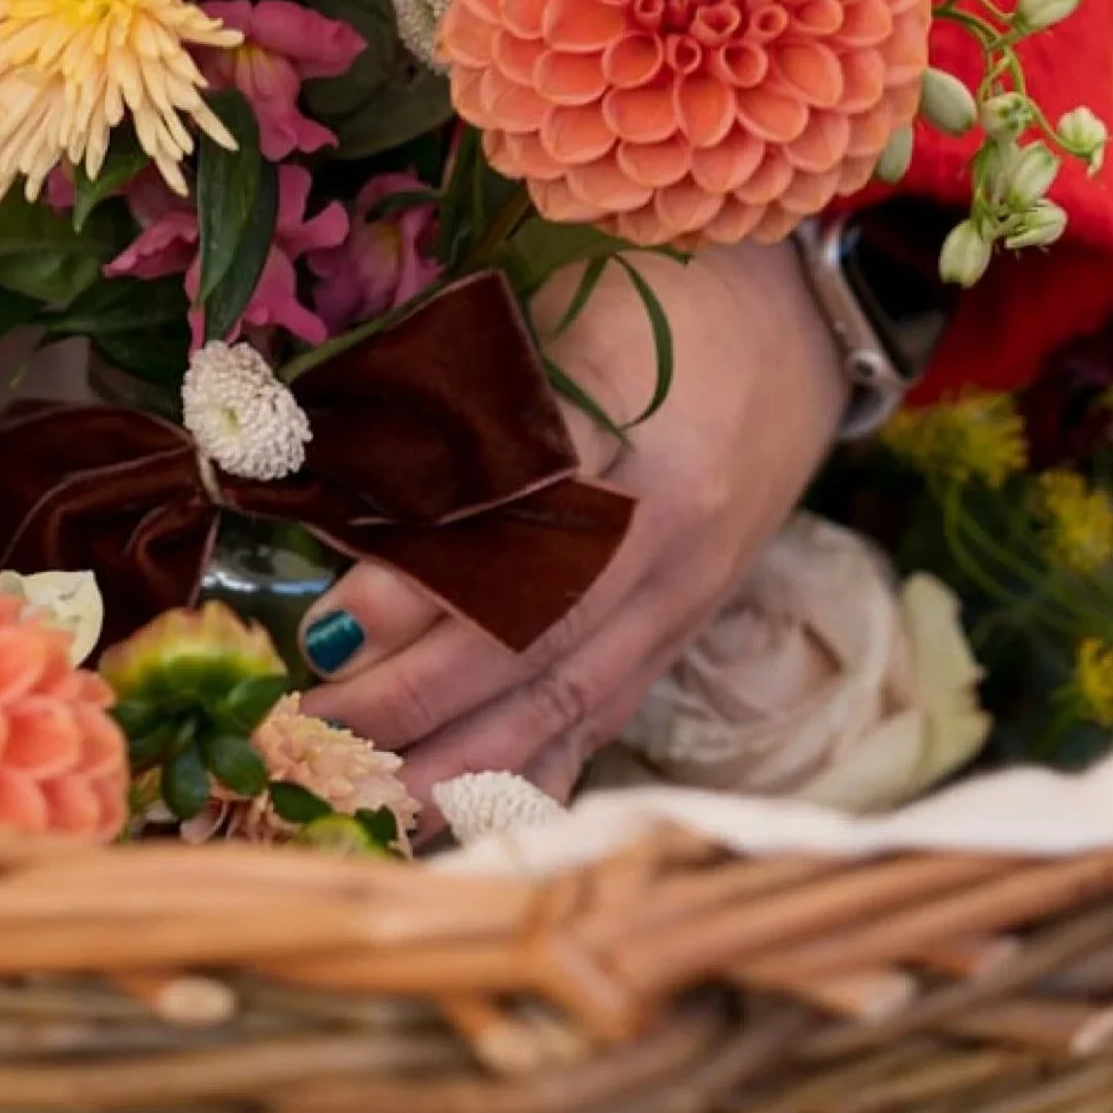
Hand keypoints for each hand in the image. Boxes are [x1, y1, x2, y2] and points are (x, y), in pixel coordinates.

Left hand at [302, 242, 846, 812]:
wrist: (804, 311)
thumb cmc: (656, 292)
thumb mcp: (558, 315)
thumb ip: (461, 400)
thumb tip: (326, 483)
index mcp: (645, 454)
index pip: (521, 551)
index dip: (422, 599)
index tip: (327, 627)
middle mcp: (675, 548)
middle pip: (541, 654)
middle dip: (419, 708)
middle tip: (308, 735)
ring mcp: (688, 599)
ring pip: (572, 707)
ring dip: (463, 767)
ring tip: (362, 802)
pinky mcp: (686, 626)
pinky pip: (605, 718)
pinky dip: (529, 775)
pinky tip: (457, 820)